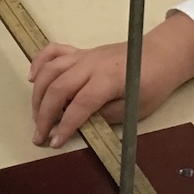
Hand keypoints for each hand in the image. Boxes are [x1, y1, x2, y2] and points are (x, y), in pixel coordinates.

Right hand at [28, 13, 193, 146]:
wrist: (160, 55)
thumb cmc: (152, 83)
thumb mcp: (135, 108)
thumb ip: (106, 115)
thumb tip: (81, 124)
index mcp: (109, 79)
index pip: (80, 104)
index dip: (65, 125)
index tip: (55, 142)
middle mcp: (92, 64)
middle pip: (59, 87)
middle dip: (44, 113)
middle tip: (39, 135)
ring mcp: (84, 55)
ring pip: (51, 70)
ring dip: (39, 93)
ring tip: (36, 115)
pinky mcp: (81, 51)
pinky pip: (54, 51)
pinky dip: (39, 62)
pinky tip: (32, 78)